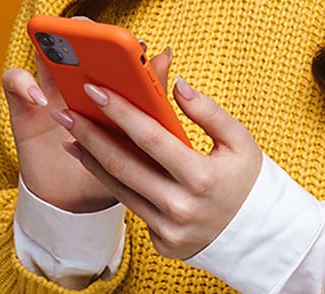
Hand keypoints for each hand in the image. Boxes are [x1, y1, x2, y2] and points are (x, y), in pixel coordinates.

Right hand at [2, 27, 172, 212]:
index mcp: (105, 82)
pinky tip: (40, 99)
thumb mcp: (134, 134)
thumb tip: (165, 55)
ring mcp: (48, 90)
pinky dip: (23, 83)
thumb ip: (148, 96)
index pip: (108, 45)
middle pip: (74, 42)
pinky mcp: (23, 108)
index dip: (118, 37)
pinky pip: (13, 82)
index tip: (135, 43)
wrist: (77, 203)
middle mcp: (75, 80)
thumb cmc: (112, 164)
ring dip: (49, 48)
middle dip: (82, 30)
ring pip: (42, 54)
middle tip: (91, 32)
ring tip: (61, 57)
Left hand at [55, 77, 262, 259]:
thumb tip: (177, 85)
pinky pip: (131, 205)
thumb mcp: (240, 140)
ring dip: (91, 159)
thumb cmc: (248, 179)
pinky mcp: (161, 241)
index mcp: (201, 176)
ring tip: (71, 135)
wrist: (258, 233)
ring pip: (119, 188)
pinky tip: (96, 161)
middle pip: (124, 165)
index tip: (96, 90)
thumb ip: (209, 112)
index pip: (150, 138)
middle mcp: (180, 206)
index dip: (121, 112)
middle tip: (66, 112)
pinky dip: (112, 181)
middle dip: (90, 135)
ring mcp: (168, 228)